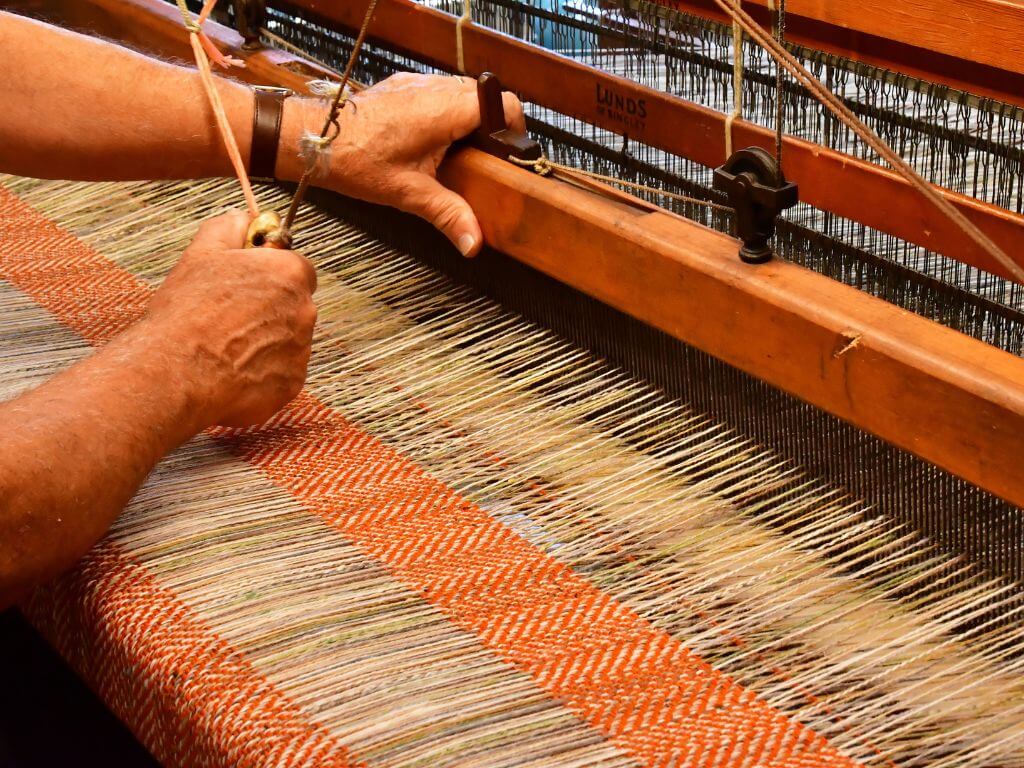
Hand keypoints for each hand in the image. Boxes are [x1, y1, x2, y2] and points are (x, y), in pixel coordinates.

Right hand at [145, 212, 316, 427]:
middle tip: (230, 316)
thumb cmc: (187, 313)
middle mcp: (305, 312)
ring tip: (225, 346)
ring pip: (290, 340)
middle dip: (270, 308)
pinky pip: (282, 373)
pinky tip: (231, 371)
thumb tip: (245, 217)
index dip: (271, 274)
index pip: (298, 268)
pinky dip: (262, 373)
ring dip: (266, 341)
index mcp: (289, 274)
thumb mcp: (202, 253)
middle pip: (295, 305)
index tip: (248, 282)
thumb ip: (230, 227)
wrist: (175, 373)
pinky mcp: (291, 385)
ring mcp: (301, 352)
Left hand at [282, 73, 525, 256]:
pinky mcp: (402, 85)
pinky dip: (442, 113)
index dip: (511, 127)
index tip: (506, 151)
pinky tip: (428, 141)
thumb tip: (474, 243)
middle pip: (484, 97)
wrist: (315, 140)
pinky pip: (436, 92)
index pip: (502, 103)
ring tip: (454, 153)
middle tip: (480, 159)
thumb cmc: (356, 160)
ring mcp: (417, 83)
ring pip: (461, 92)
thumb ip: (449, 215)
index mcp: (443, 111)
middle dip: (488, 128)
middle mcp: (433, 89)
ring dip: (465, 119)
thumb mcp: (409, 194)